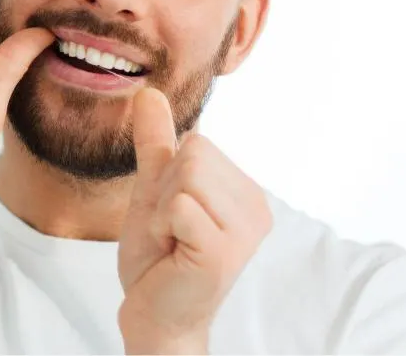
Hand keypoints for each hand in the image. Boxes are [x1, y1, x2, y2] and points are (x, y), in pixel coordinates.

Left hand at [117, 89, 272, 353]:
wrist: (153, 315)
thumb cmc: (158, 258)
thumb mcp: (154, 189)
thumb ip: (156, 142)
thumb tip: (148, 91)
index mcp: (246, 191)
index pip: (197, 141)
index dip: (169, 177)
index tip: (173, 216)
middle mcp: (257, 208)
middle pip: (193, 153)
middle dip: (164, 191)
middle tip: (170, 232)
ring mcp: (244, 232)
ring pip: (185, 175)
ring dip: (161, 210)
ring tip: (172, 242)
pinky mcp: (222, 253)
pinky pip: (179, 205)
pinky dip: (161, 226)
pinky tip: (173, 255)